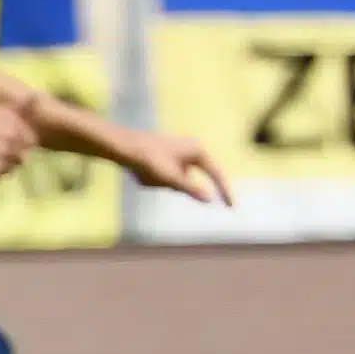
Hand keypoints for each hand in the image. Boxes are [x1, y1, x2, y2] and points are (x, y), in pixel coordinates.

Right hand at [0, 102, 37, 182]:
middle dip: (11, 156)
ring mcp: (4, 153)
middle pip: (23, 156)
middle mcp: (13, 135)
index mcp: (14, 120)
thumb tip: (38, 97)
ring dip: (2, 166)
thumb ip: (21, 107)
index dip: (19, 144)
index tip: (4, 142)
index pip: (32, 141)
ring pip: (12, 168)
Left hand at [117, 129, 233, 205]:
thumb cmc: (149, 160)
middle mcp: (190, 149)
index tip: (231, 207)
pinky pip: (165, 176)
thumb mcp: (172, 178)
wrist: (123, 146)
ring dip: (162, 183)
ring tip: (145, 174)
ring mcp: (176, 152)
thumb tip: (210, 199)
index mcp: (197, 150)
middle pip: (190, 179)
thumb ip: (191, 189)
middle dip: (172, 184)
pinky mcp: (164, 156)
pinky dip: (155, 179)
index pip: (216, 174)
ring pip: (176, 179)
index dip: (224, 191)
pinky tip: (141, 172)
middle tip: (155, 178)